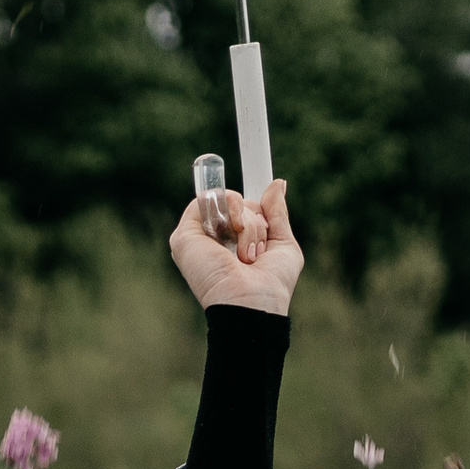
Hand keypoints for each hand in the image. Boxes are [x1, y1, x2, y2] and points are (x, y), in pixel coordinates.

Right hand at [168, 174, 301, 317]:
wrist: (251, 303)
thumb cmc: (270, 286)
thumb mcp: (284, 245)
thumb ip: (277, 214)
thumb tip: (277, 183)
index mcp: (235, 245)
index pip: (243, 211)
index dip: (251, 201)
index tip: (260, 165)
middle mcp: (216, 239)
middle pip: (242, 204)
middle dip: (259, 221)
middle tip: (258, 251)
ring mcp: (199, 236)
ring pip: (229, 200)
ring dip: (249, 223)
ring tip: (246, 254)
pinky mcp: (185, 234)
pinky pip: (211, 198)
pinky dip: (232, 210)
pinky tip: (234, 238)